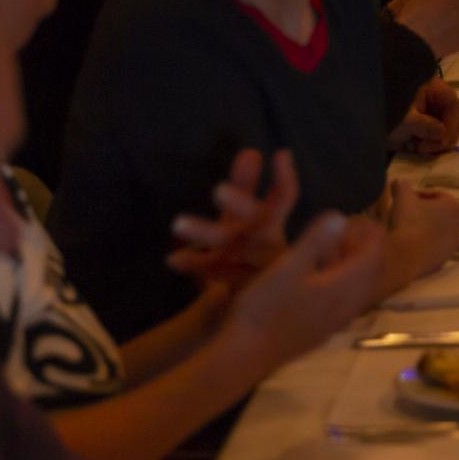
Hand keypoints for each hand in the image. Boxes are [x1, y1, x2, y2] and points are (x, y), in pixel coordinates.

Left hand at [167, 148, 298, 286]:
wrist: (258, 308)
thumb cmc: (251, 254)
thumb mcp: (247, 222)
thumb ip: (246, 187)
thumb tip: (250, 151)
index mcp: (273, 225)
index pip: (285, 197)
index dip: (284, 177)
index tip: (279, 154)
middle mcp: (268, 244)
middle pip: (256, 218)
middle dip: (238, 202)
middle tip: (216, 189)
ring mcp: (255, 269)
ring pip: (229, 246)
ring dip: (203, 233)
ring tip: (175, 223)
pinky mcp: (238, 289)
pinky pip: (213, 273)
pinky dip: (194, 263)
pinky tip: (173, 258)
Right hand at [215, 211, 388, 370]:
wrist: (245, 355)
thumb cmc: (265, 306)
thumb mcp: (287, 266)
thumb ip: (316, 240)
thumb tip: (342, 216)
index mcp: (344, 287)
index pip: (374, 256)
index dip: (373, 234)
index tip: (363, 218)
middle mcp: (348, 306)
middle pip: (370, 272)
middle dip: (364, 248)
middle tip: (350, 230)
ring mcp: (336, 322)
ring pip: (357, 288)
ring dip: (352, 265)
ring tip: (333, 249)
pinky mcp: (322, 332)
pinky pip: (345, 301)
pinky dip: (341, 282)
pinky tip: (319, 277)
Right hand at [385, 181, 458, 279]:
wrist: (404, 257)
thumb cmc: (408, 221)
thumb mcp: (402, 196)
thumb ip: (402, 185)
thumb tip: (399, 182)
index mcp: (454, 206)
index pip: (437, 195)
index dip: (419, 194)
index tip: (404, 198)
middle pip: (439, 213)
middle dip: (424, 211)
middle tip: (406, 211)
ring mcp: (453, 246)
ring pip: (438, 231)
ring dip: (424, 228)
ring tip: (407, 228)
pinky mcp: (444, 261)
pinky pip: (434, 247)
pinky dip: (424, 243)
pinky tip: (409, 243)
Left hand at [387, 78, 458, 154]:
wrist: (368, 121)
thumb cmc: (386, 112)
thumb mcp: (404, 119)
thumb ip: (424, 125)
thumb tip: (441, 132)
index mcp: (433, 90)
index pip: (453, 105)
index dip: (451, 124)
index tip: (442, 141)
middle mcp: (437, 100)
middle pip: (454, 119)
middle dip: (444, 136)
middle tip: (426, 148)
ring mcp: (433, 114)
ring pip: (448, 131)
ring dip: (436, 143)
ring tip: (418, 148)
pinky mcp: (428, 127)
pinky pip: (439, 138)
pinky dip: (431, 146)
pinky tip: (417, 148)